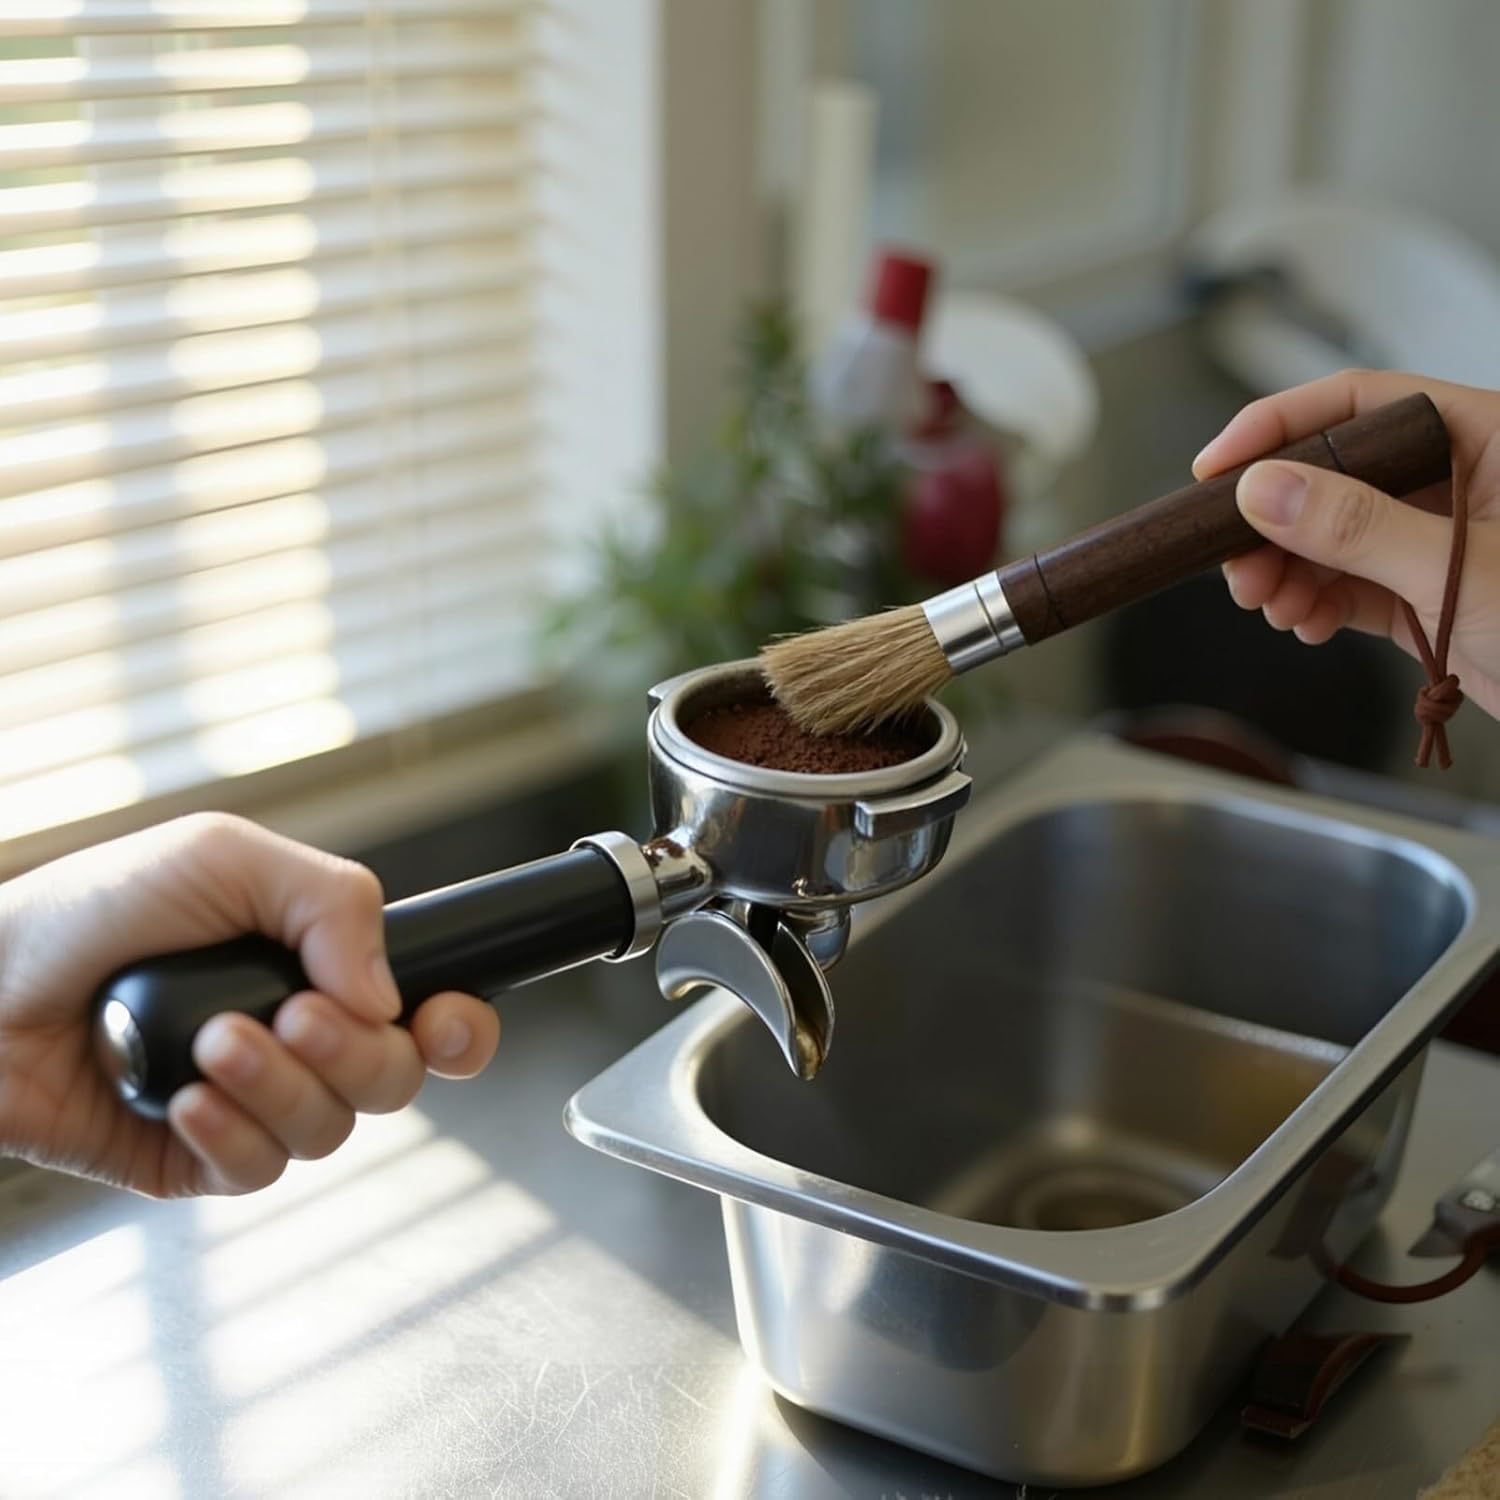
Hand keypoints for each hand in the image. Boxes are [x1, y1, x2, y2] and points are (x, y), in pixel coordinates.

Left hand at [0, 814, 500, 1197]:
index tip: (444, 1023)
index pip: (431, 1013)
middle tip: (292, 1014)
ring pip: (331, 1130)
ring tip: (212, 1045)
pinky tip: (186, 1101)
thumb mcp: (226, 858)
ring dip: (281, 1086)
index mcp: (325, 968)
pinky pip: (259, 1171)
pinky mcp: (197, 1158)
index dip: (459, 1028)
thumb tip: (388, 996)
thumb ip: (334, 903)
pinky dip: (232, 1133)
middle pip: (395, 1079)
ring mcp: (253, 1102)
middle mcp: (302, 1039)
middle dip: (354, 1052)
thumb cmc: (98, 907)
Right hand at [1194, 369, 1499, 720]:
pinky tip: (1306, 624)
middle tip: (1235, 565)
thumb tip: (1266, 489)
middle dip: (1274, 522)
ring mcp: (1439, 541)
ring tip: (1270, 605)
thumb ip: (1359, 526)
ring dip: (1287, 571)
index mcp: (1485, 438)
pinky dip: (1317, 604)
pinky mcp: (1429, 596)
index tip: (1218, 468)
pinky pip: (1351, 586)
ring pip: (1332, 537)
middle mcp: (1458, 481)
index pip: (1360, 403)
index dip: (1279, 427)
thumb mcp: (1462, 570)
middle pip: (1332, 475)